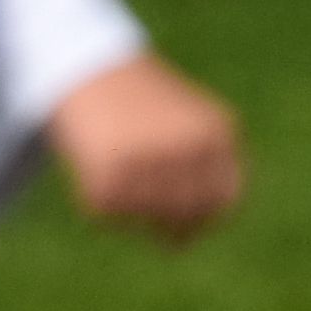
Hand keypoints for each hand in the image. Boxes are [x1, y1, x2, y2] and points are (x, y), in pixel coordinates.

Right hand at [46, 54, 244, 240]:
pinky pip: (111, 214)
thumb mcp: (184, 126)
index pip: (223, 199)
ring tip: (116, 176)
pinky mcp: (110, 171)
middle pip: (187, 213)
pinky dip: (100, 205)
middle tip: (142, 208)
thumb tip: (182, 243)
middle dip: (166, 222)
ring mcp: (152, 158)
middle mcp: (189, 145)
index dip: (205, 220)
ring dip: (131, 212)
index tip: (183, 224)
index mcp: (216, 131)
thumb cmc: (138, 103)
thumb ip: (197, 175)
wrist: (87, 67)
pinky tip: (94, 172)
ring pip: (148, 217)